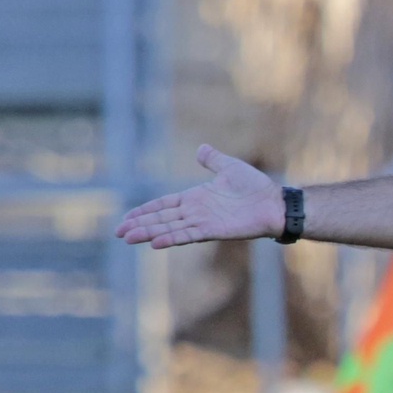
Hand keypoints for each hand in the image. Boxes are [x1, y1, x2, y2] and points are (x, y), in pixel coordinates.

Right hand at [115, 145, 283, 248]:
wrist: (273, 202)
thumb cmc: (255, 187)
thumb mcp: (229, 167)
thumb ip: (213, 160)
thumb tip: (200, 149)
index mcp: (196, 198)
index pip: (164, 205)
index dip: (145, 211)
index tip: (127, 217)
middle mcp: (196, 212)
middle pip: (161, 219)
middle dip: (140, 225)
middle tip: (119, 233)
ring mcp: (203, 222)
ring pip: (169, 228)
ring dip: (149, 233)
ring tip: (129, 238)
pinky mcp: (213, 230)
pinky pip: (187, 235)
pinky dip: (171, 238)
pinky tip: (155, 242)